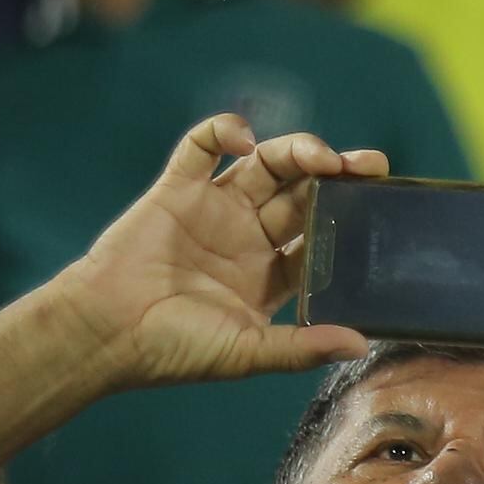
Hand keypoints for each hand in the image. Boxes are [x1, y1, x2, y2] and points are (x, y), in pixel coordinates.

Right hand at [55, 115, 389, 387]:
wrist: (106, 332)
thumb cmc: (173, 350)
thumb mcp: (246, 353)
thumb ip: (301, 346)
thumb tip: (359, 343)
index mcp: (268, 277)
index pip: (320, 239)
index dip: (349, 221)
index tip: (377, 207)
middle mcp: (246, 237)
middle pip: (302, 194)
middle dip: (337, 177)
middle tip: (370, 166)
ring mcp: (213, 209)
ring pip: (266, 165)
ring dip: (297, 150)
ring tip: (319, 155)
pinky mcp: (177, 188)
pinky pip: (203, 146)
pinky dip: (225, 131)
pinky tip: (245, 139)